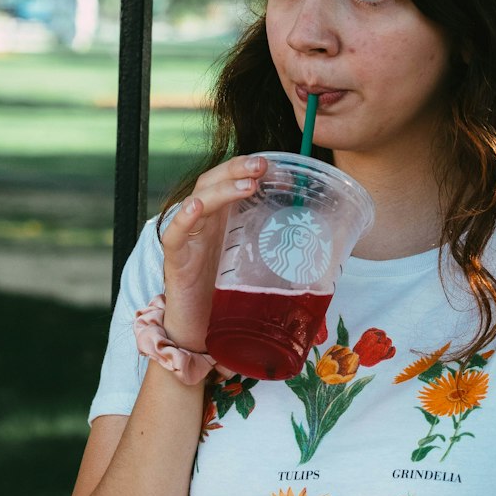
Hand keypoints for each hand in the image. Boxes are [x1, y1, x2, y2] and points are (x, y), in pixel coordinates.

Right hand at [159, 154, 267, 348]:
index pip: (234, 181)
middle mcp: (204, 222)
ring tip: (247, 184)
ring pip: (199, 200)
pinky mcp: (175, 259)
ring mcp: (188, 238)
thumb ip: (280, 252)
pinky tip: (195, 207)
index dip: (252, 170)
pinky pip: (174, 234)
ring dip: (223, 189)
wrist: (199, 332)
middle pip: (215, 182)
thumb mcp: (258, 266)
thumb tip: (321, 246)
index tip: (281, 167)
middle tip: (263, 164)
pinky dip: (183, 218)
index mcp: (224, 220)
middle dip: (238, 169)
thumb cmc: (228, 297)